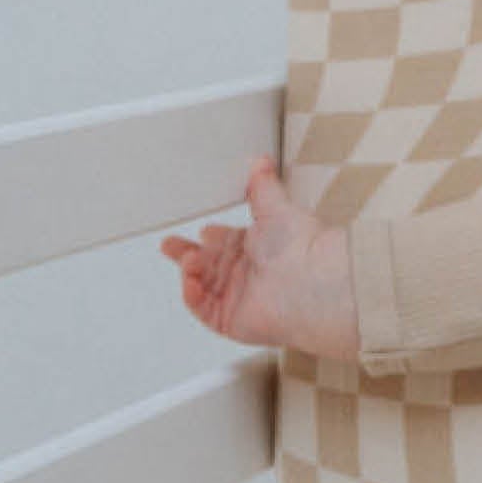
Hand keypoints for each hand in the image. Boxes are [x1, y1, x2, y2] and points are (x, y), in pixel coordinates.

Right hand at [161, 158, 360, 356]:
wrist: (313, 282)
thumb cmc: (302, 247)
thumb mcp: (275, 208)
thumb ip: (262, 186)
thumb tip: (261, 163)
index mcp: (256, 248)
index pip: (225, 242)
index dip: (210, 236)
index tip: (200, 228)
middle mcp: (247, 273)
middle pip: (208, 264)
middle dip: (186, 253)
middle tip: (169, 244)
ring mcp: (239, 297)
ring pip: (202, 284)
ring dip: (189, 270)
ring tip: (188, 259)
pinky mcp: (233, 319)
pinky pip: (204, 309)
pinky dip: (192, 295)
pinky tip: (190, 281)